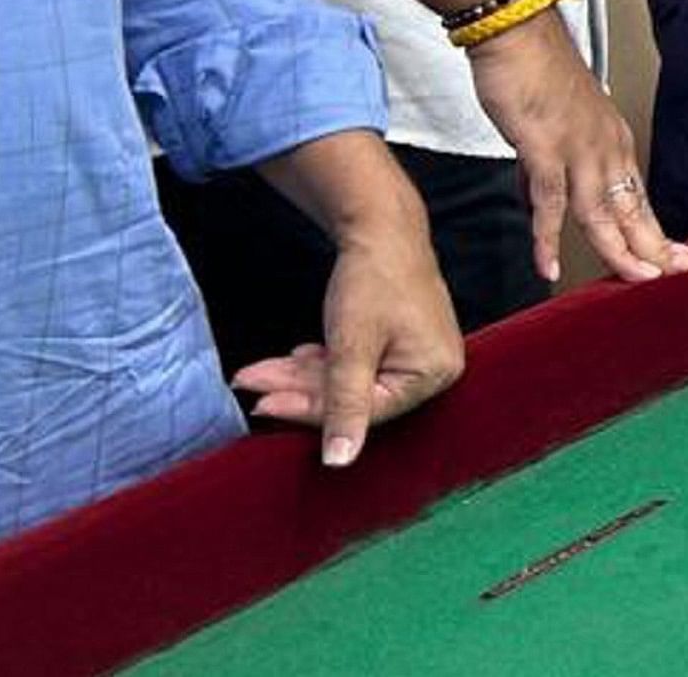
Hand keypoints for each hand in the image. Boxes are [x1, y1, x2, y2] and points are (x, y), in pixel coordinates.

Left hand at [231, 220, 462, 467]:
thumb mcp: (353, 344)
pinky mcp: (399, 341)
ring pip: (348, 380)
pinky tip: (294, 358)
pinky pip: (355, 364)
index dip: (310, 410)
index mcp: (434, 373)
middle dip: (298, 389)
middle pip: (355, 397)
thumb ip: (345, 405)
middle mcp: (432, 368)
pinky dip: (321, 362)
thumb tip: (340, 461)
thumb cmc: (374, 279)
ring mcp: (416, 354)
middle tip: (253, 384)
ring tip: (258, 371)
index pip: (366, 411)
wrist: (381, 225)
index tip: (264, 405)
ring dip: (301, 376)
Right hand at [466, 22, 687, 286]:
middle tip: (674, 273)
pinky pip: (550, 203)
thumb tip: (545, 195)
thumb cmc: (534, 72)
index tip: (676, 257)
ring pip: (602, 213)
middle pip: (632, 209)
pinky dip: (548, 238)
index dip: (656, 231)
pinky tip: (549, 266)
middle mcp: (604, 148)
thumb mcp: (556, 125)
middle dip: (654, 247)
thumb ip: (553, 164)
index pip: (639, 198)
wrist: (517, 33)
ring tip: (632, 280)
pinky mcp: (544, 149)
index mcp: (611, 141)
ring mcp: (577, 150)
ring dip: (618, 250)